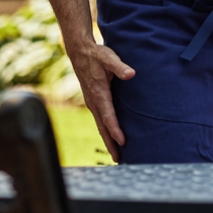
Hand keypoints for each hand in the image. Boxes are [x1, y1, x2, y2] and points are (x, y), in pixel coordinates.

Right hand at [71, 42, 134, 160]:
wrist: (80, 52)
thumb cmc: (97, 55)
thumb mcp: (109, 58)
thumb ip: (120, 66)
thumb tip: (131, 74)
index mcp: (99, 94)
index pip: (108, 116)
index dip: (115, 130)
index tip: (123, 142)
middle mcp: (93, 102)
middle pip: (102, 127)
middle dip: (110, 144)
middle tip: (119, 159)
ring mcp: (92, 103)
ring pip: (100, 125)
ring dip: (108, 140)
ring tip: (117, 155)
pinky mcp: (93, 101)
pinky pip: (100, 120)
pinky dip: (105, 131)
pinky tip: (111, 137)